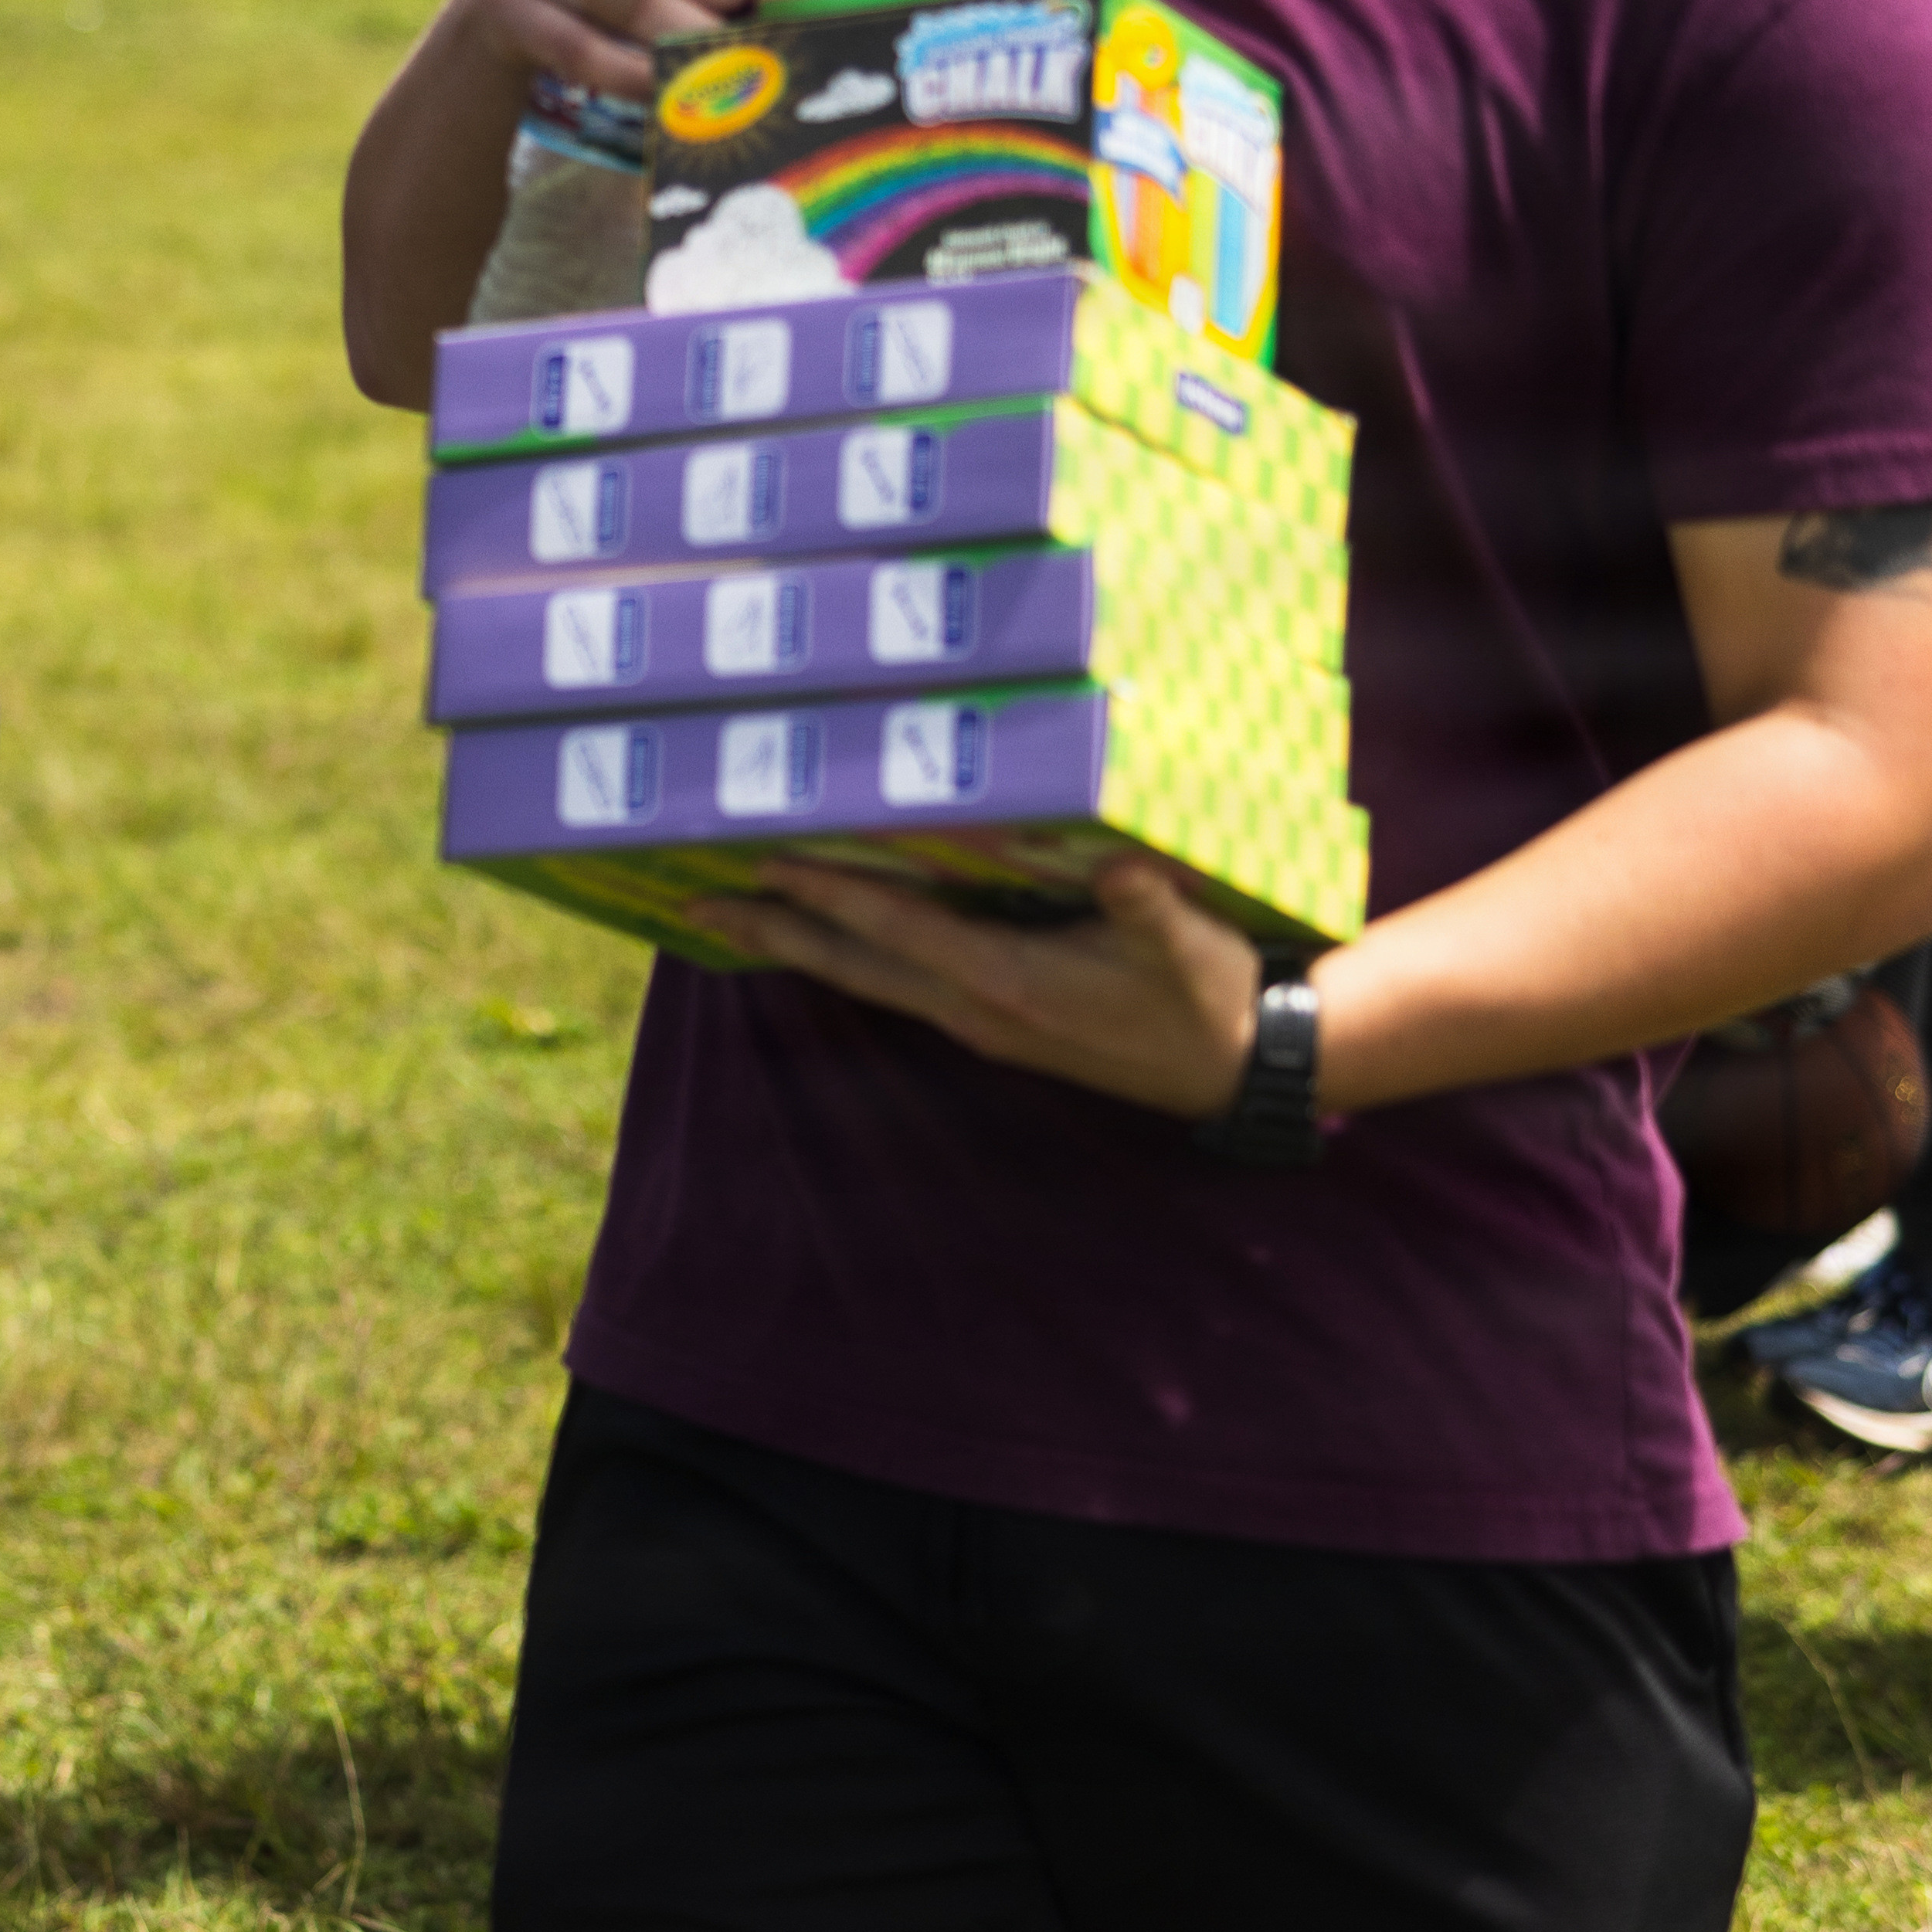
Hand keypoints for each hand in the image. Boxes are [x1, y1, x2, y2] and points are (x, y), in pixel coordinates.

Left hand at [693, 853, 1267, 1116]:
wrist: (1237, 1069)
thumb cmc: (1210, 996)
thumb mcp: (1188, 944)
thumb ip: (1146, 905)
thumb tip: (1117, 869)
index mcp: (1007, 985)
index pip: (899, 931)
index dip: (833, 895)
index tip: (765, 862)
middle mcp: (974, 1008)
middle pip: (854, 964)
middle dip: (775, 931)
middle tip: (694, 902)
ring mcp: (979, 1019)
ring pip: (869, 976)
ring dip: (799, 943)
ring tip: (732, 914)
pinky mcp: (993, 1017)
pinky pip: (897, 980)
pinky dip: (850, 953)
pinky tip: (827, 934)